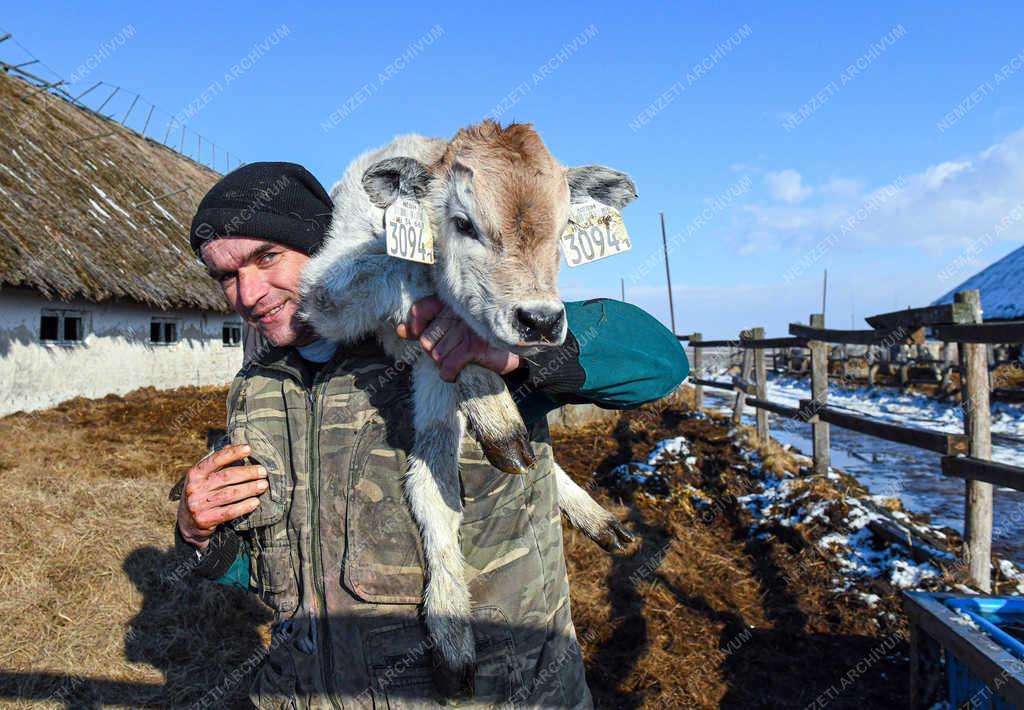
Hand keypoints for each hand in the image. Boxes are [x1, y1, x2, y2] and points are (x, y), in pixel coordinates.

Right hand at [176, 445, 266, 550]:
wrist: (187, 523)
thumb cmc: (201, 493)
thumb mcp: (202, 477)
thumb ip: (215, 463)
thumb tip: (230, 446)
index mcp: (195, 473)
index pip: (215, 460)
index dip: (233, 453)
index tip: (249, 449)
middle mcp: (195, 488)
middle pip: (226, 477)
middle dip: (248, 473)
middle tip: (263, 471)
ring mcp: (198, 505)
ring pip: (230, 494)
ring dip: (250, 489)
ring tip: (263, 485)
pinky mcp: (205, 520)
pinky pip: (229, 512)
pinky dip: (244, 506)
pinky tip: (255, 502)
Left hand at [396, 297, 519, 382]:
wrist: (515, 343)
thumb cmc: (480, 335)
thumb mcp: (451, 326)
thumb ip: (423, 326)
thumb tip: (399, 331)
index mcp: (451, 302)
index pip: (420, 311)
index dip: (417, 326)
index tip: (421, 333)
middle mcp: (457, 314)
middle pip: (426, 340)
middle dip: (435, 352)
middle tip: (451, 350)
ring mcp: (466, 330)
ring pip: (437, 354)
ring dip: (444, 364)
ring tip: (458, 359)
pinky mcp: (474, 346)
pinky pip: (449, 365)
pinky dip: (449, 374)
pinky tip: (455, 373)